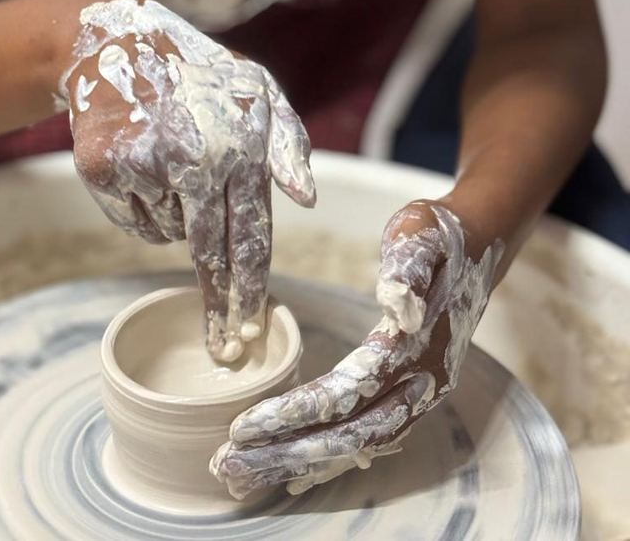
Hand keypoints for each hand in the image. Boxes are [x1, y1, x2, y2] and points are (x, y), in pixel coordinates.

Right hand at [60, 0, 315, 362]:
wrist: (120, 44)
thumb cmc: (202, 76)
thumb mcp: (260, 91)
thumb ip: (289, 144)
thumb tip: (306, 198)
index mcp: (239, 147)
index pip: (250, 236)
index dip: (249, 289)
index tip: (249, 331)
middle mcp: (194, 160)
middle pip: (208, 255)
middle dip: (217, 304)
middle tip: (221, 346)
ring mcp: (146, 165)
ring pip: (170, 234)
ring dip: (178, 221)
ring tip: (174, 166)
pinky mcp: (105, 169)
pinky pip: (135, 221)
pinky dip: (144, 210)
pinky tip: (145, 166)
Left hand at [211, 201, 502, 497]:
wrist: (480, 247)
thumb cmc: (440, 236)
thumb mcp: (423, 233)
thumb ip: (409, 267)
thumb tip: (396, 300)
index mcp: (416, 347)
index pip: (348, 392)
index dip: (296, 413)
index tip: (246, 427)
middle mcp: (421, 383)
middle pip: (349, 435)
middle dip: (287, 454)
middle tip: (229, 469)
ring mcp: (418, 394)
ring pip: (356, 445)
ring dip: (300, 463)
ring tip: (243, 478)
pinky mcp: (411, 394)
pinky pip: (368, 437)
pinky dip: (329, 459)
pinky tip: (292, 474)